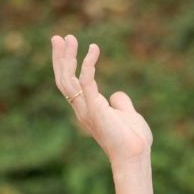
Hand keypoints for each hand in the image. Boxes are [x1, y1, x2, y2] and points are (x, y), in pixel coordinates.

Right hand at [51, 34, 152, 166]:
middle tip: (58, 37)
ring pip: (69, 80)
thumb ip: (120, 102)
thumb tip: (116, 94)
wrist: (136, 156)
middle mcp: (82, 109)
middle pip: (64, 79)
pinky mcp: (95, 109)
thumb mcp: (127, 114)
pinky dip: (89, 65)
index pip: (70, 84)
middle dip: (60, 57)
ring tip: (69, 38)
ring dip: (67, 57)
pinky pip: (87, 82)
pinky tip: (93, 50)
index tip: (67, 45)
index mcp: (87, 110)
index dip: (66, 65)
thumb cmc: (133, 140)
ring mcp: (87, 110)